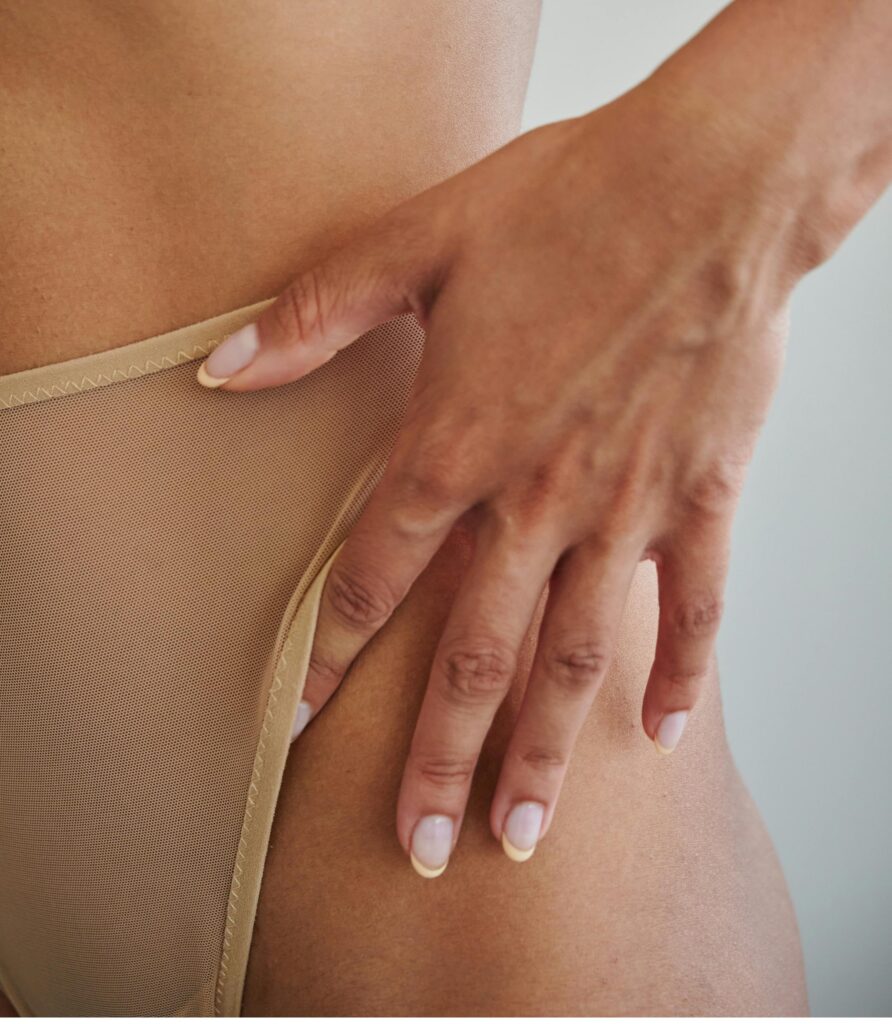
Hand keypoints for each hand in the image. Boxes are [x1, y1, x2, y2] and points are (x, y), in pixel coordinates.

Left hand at [197, 81, 797, 874]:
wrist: (710, 183)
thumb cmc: (569, 201)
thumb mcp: (422, 240)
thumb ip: (317, 315)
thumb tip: (221, 366)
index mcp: (460, 440)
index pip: (375, 574)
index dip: (328, 651)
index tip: (300, 722)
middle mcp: (537, 497)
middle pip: (473, 654)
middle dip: (439, 758)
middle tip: (422, 844)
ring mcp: (625, 507)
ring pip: (576, 656)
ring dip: (546, 752)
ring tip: (521, 831)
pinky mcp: (702, 494)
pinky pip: (692, 603)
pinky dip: (682, 671)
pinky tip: (664, 732)